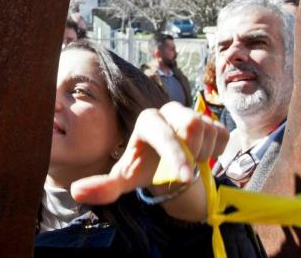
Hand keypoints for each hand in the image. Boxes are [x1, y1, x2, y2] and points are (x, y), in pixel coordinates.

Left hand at [70, 102, 227, 222]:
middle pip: (193, 124)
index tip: (184, 178)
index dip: (176, 155)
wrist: (164, 164)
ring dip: (203, 155)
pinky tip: (200, 154)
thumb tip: (76, 191)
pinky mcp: (211, 120)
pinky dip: (216, 151)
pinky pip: (223, 135)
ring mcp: (192, 113)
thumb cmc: (143, 167)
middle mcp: (169, 110)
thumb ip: (103, 186)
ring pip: (210, 130)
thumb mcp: (124, 179)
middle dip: (191, 153)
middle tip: (181, 169)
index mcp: (147, 121)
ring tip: (187, 161)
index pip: (165, 133)